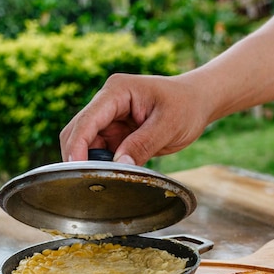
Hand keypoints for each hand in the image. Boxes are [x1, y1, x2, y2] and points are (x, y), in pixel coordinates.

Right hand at [60, 72, 209, 164]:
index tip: (76, 170)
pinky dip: (102, 164)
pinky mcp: (115, 132)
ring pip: (86, 144)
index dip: (77, 146)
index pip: (87, 120)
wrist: (198, 102)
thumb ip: (142, 145)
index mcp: (117, 91)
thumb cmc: (186, 106)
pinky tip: (113, 175)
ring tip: (107, 179)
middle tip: (89, 182)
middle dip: (79, 156)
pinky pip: (100, 151)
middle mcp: (107, 102)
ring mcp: (110, 118)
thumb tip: (119, 166)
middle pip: (78, 131)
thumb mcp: (168, 125)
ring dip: (91, 162)